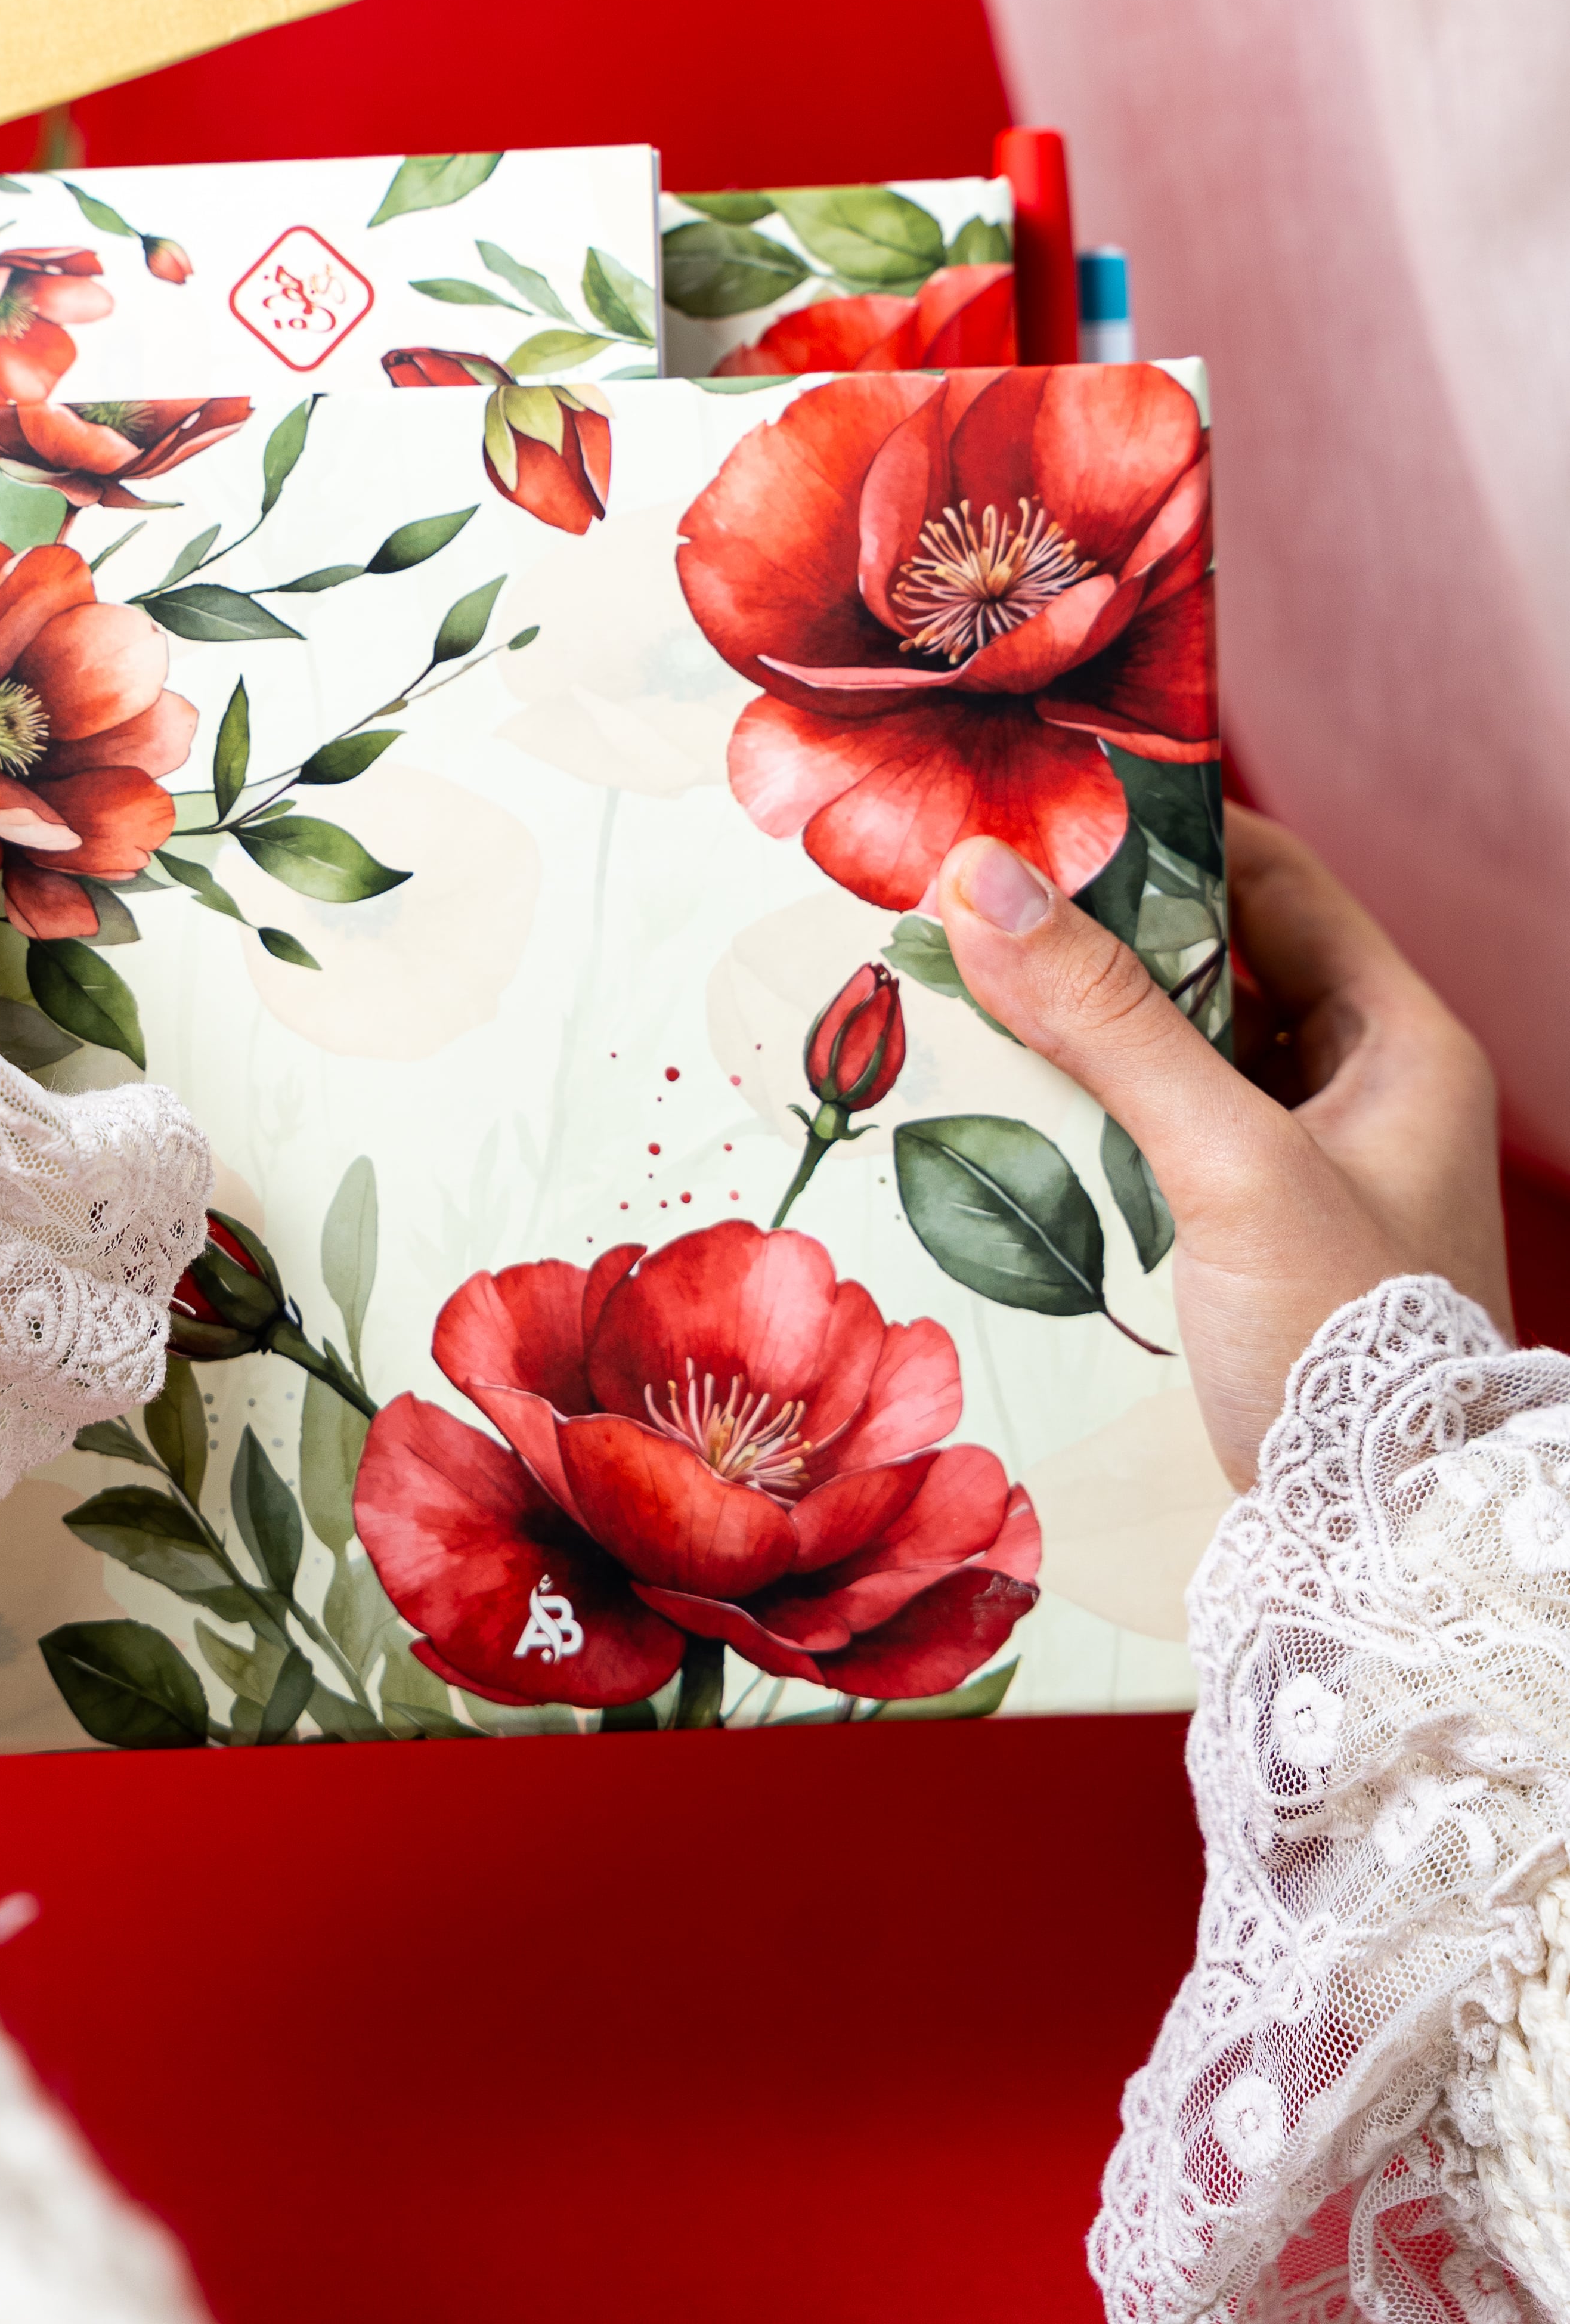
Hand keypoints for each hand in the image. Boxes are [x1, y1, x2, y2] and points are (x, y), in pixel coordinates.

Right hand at [937, 805, 1508, 1485]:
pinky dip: (1080, 1112)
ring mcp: (1303, 1169)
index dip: (1169, 830)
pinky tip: (990, 1105)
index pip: (1274, 878)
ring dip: (1076, 1027)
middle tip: (972, 896)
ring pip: (1173, 1053)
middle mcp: (1359, 1093)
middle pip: (1214, 962)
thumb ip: (1111, 1024)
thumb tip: (986, 879)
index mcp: (1400, 1043)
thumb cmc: (1342, 1347)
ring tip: (956, 986)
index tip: (1048, 807)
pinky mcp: (1244, 1241)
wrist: (1376, 1551)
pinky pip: (1153, 1136)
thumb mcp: (1229, 1167)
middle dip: (1096, 933)